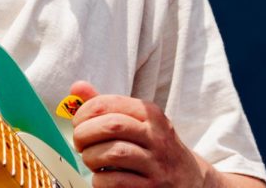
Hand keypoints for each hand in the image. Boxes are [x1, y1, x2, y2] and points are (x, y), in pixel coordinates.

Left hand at [69, 81, 214, 187]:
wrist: (189, 180)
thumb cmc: (153, 147)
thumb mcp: (138, 122)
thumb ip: (106, 106)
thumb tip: (76, 87)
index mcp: (150, 114)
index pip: (110, 103)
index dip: (85, 112)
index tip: (77, 122)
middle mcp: (156, 136)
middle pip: (111, 126)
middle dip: (85, 134)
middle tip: (79, 143)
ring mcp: (156, 163)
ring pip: (113, 153)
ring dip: (91, 157)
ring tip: (90, 160)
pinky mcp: (152, 187)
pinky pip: (116, 181)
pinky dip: (99, 180)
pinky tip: (100, 177)